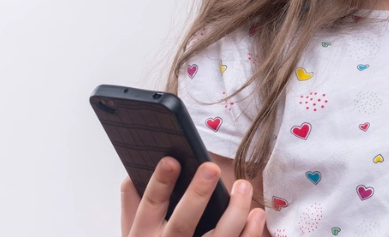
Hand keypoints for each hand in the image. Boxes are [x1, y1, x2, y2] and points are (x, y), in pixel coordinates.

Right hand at [120, 156, 266, 236]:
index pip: (151, 206)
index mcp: (143, 236)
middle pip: (182, 223)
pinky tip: (256, 214)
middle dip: (196, 195)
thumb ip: (132, 207)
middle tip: (210, 168)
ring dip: (233, 211)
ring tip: (242, 185)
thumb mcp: (133, 235)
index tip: (171, 160)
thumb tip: (132, 176)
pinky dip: (249, 233)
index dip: (160, 183)